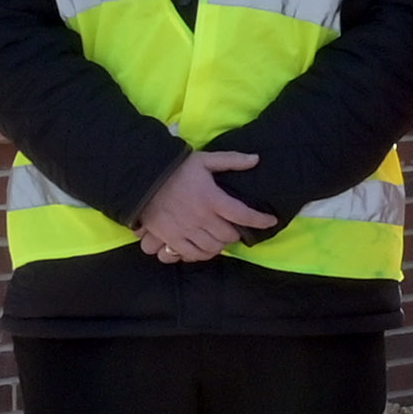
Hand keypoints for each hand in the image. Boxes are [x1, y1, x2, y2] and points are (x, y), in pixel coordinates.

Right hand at [135, 149, 264, 263]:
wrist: (143, 179)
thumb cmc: (176, 168)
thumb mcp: (204, 160)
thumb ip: (231, 160)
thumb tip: (256, 159)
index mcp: (212, 198)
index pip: (243, 214)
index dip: (260, 220)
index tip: (270, 221)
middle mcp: (202, 218)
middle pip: (228, 235)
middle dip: (236, 233)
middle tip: (235, 228)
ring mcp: (186, 230)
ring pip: (212, 248)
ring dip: (220, 245)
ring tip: (220, 238)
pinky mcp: (172, 238)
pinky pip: (192, 254)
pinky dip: (202, 254)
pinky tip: (204, 248)